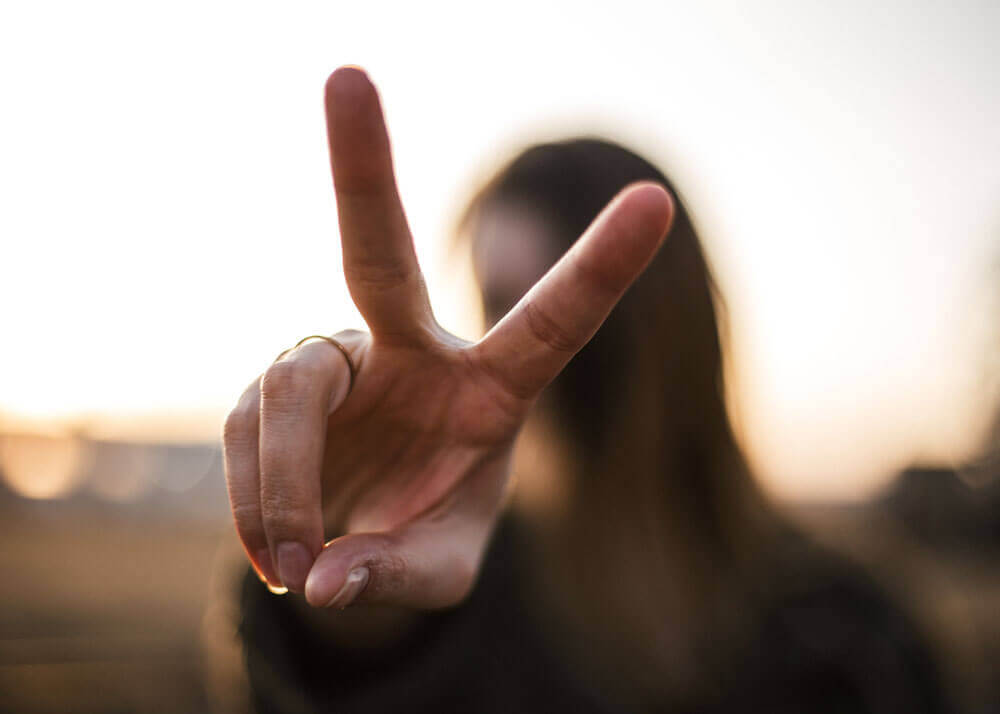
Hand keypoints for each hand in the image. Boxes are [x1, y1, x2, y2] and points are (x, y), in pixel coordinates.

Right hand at [222, 67, 673, 609]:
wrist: (354, 543)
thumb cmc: (421, 541)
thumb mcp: (439, 571)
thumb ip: (399, 577)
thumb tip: (329, 584)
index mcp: (489, 389)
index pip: (551, 324)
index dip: (599, 268)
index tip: (656, 201)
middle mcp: (409, 349)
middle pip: (377, 251)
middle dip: (363, 166)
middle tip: (344, 74)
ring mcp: (334, 360)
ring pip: (288, 393)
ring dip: (283, 488)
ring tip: (296, 562)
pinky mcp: (270, 387)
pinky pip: (246, 432)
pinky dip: (252, 503)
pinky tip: (275, 551)